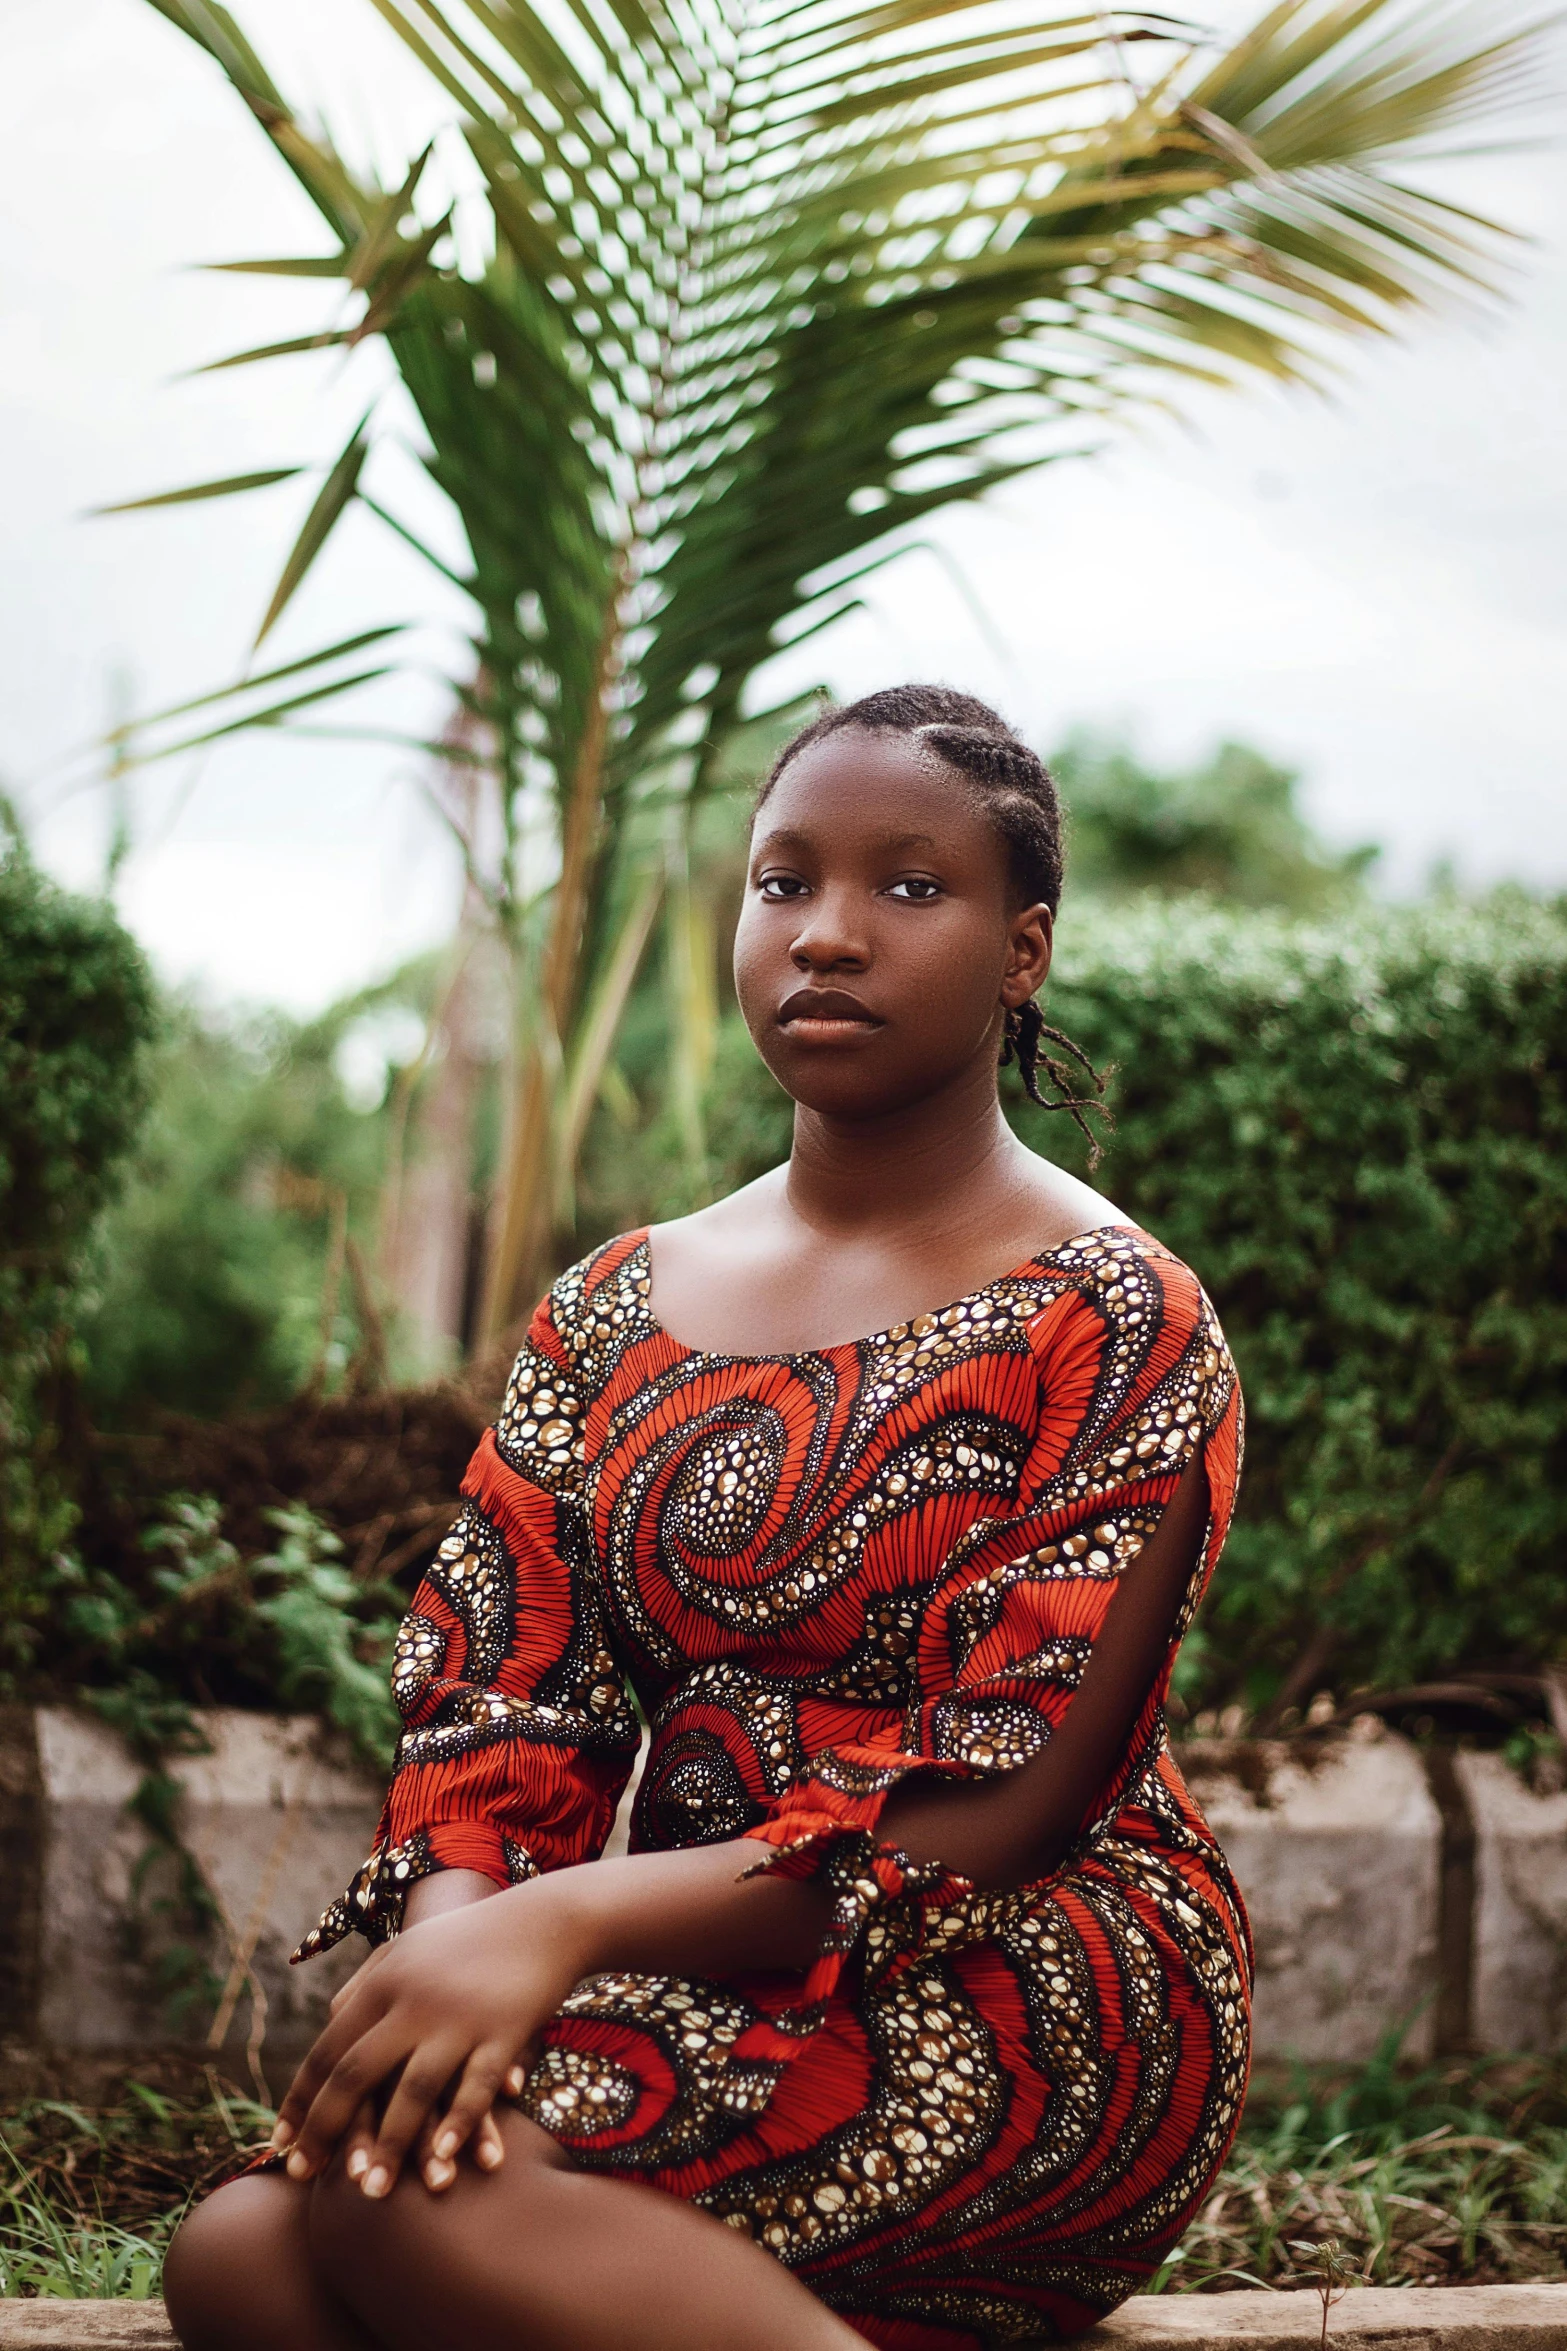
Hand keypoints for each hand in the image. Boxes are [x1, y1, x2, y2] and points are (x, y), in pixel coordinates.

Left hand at [326, 1867, 515, 2194]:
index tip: (280, 2144)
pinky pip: (474, 2089)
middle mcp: (414, 2000)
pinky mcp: (503, 2033)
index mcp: (384, 1981)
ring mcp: (460, 2018)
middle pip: (357, 2074)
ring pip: (414, 2092)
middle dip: (326, 2129)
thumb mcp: (409, 1949)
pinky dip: (457, 2127)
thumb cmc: (470, 1939)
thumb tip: (328, 2021)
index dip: (301, 2098)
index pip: (328, 2049)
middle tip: (303, 2177)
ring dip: (390, 2146)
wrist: (545, 1920)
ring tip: (369, 2193)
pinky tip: (442, 2162)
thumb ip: (366, 1984)